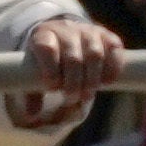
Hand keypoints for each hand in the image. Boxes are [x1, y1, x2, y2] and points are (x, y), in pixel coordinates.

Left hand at [3, 9, 122, 131]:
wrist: (64, 37)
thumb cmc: (47, 61)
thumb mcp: (34, 73)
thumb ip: (32, 94)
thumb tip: (31, 115)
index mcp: (43, 35)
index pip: (47, 48)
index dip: (51, 69)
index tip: (53, 88)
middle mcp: (66, 29)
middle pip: (73, 56)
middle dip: (73, 82)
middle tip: (71, 99)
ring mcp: (88, 31)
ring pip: (94, 54)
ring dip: (92, 79)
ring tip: (87, 96)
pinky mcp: (106, 35)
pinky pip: (114, 49)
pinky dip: (112, 68)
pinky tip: (106, 82)